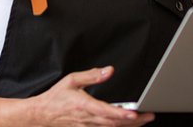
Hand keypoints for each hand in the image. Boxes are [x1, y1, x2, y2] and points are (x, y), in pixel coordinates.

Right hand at [31, 66, 154, 126]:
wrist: (42, 114)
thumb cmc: (56, 97)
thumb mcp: (72, 80)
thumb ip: (92, 75)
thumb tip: (109, 71)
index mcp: (84, 106)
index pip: (106, 111)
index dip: (121, 114)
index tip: (134, 113)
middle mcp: (87, 119)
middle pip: (114, 123)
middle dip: (134, 121)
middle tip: (149, 115)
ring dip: (129, 126)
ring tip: (143, 119)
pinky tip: (127, 124)